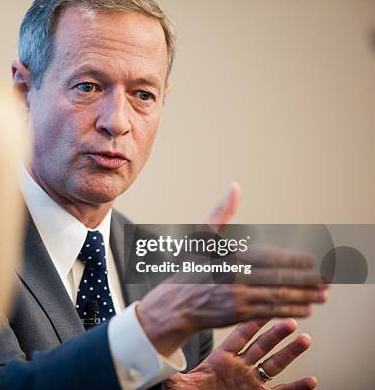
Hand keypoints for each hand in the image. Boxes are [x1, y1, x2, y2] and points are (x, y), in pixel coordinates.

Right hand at [135, 183, 327, 354]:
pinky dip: (289, 311)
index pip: (269, 257)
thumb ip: (221, 212)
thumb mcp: (201, 236)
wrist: (174, 304)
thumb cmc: (189, 267)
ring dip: (304, 297)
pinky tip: (305, 309)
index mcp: (228, 256)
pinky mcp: (237, 315)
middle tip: (328, 279)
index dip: (294, 260)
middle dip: (306, 280)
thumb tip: (234, 187)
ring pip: (278, 297)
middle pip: (278, 278)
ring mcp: (236, 298)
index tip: (313, 260)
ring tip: (323, 295)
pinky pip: (269, 312)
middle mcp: (234, 278)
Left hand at [164, 319, 316, 388]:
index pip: (238, 337)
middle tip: (289, 319)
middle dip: (276, 333)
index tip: (260, 307)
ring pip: (275, 364)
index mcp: (222, 360)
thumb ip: (177, 378)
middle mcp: (240, 368)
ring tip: (305, 339)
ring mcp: (252, 382)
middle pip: (261, 346)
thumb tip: (162, 369)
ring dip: (290, 353)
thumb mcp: (184, 387)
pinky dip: (298, 387)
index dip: (250, 323)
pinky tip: (311, 380)